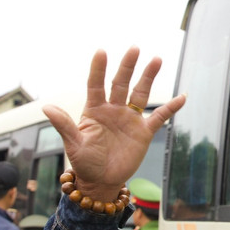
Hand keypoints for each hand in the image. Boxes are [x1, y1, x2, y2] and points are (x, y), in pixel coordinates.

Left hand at [43, 47, 186, 203]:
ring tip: (156, 59)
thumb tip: (47, 107)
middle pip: (121, 83)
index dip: (98, 68)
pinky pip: (159, 117)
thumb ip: (64, 125)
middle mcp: (113, 110)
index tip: (101, 51)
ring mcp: (129, 119)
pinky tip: (182, 97)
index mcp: (94, 110)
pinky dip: (171, 108)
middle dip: (127, 66)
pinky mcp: (143, 132)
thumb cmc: (84, 162)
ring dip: (148, 77)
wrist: (101, 181)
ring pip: (140, 93)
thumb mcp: (73, 144)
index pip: (96, 84)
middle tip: (134, 48)